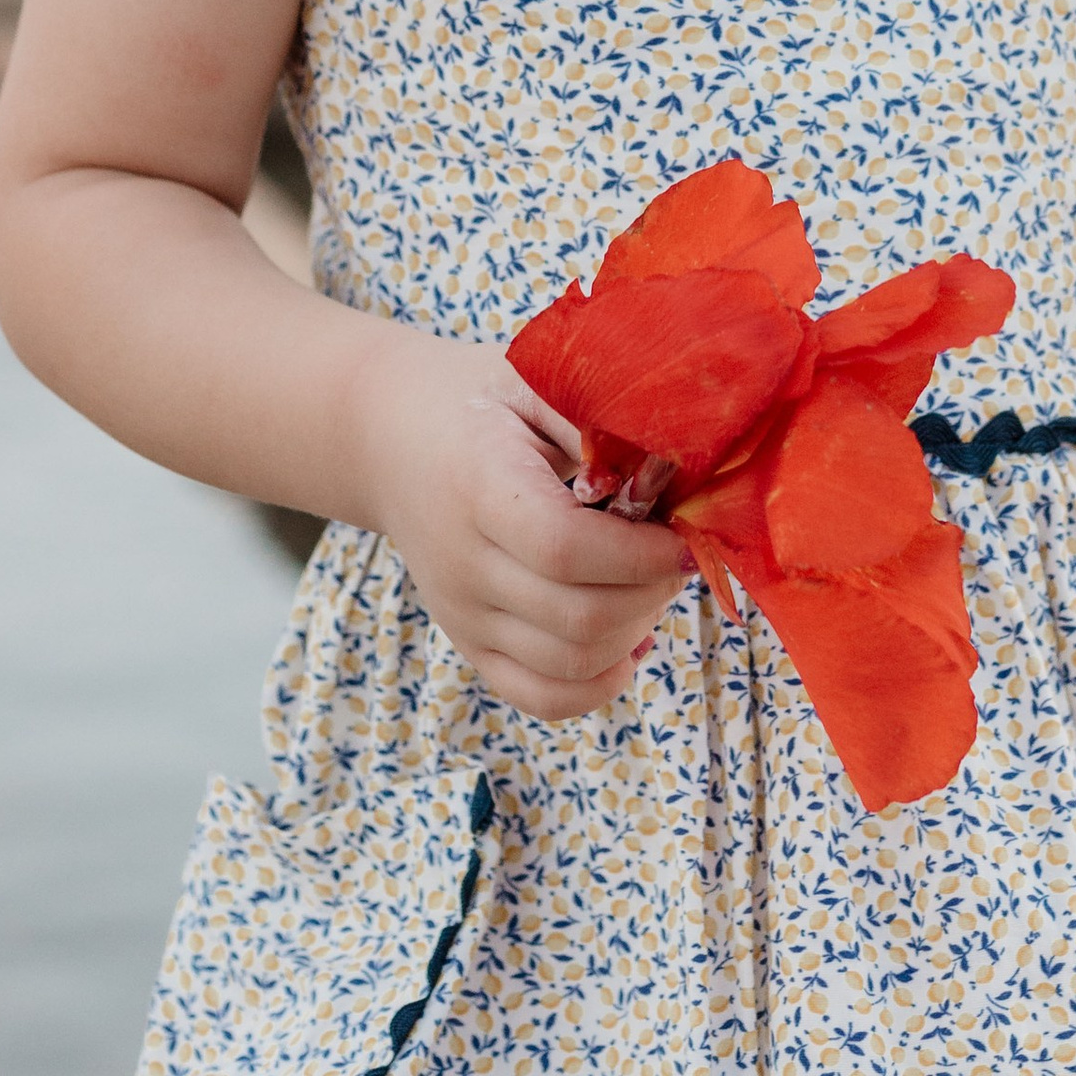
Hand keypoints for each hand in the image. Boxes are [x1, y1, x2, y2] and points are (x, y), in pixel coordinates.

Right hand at [360, 330, 688, 719]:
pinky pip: (540, 696)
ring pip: (569, 662)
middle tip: (678, 553)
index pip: (565, 549)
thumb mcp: (532, 379)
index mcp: (479, 487)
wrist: (390, 438)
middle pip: (577, 615)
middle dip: (652, 591)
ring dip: (635, 631)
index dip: (640, 555)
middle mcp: (463, 563)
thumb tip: (673, 463)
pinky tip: (630, 640)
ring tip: (652, 582)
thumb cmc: (476, 402)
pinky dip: (598, 683)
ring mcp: (462, 613)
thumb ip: (596, 417)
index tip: (684, 535)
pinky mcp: (469, 643)